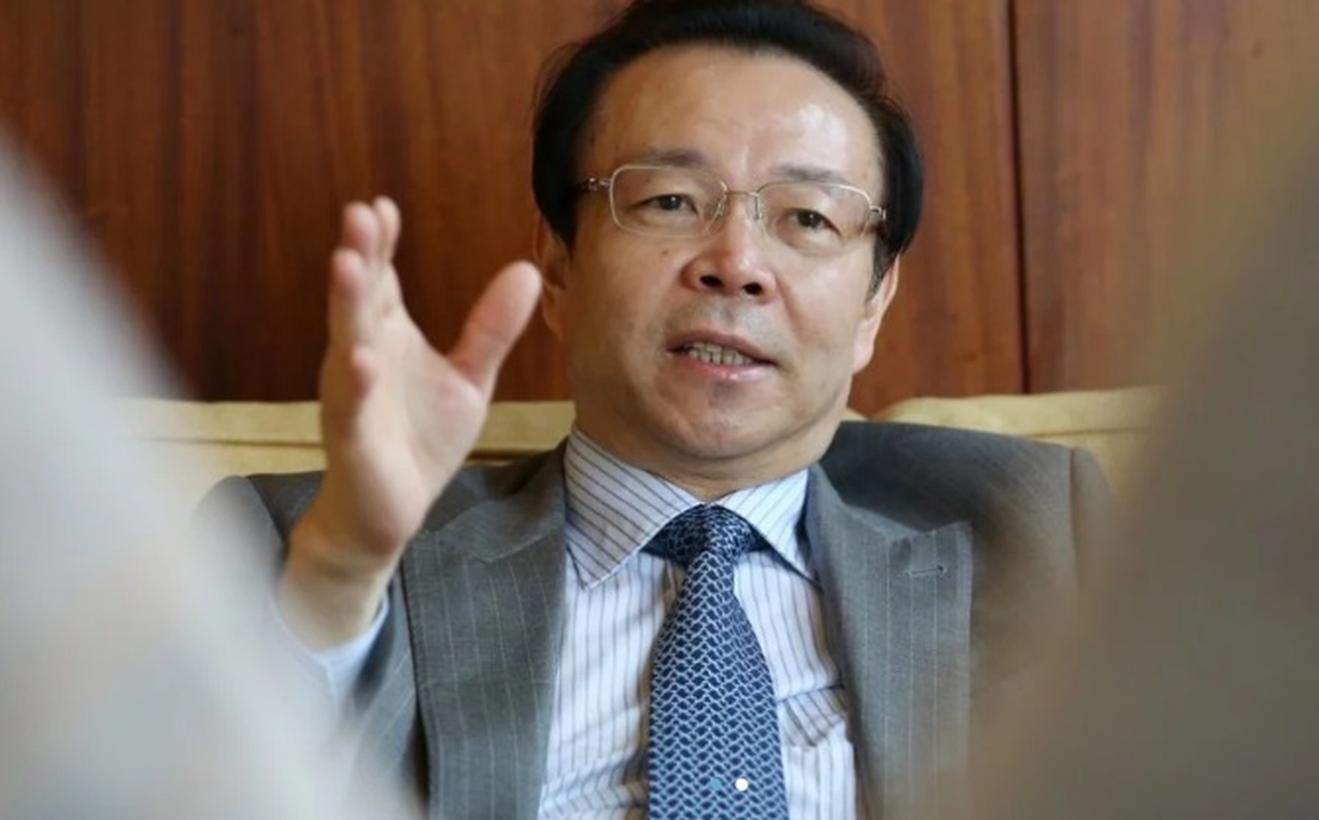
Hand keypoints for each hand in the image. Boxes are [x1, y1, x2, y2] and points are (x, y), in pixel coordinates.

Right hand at [279, 197, 540, 644]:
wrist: (392, 511)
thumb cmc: (421, 438)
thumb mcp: (470, 378)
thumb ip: (492, 328)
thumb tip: (527, 269)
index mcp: (387, 336)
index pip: (380, 279)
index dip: (380, 244)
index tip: (383, 206)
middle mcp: (363, 355)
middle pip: (359, 298)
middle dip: (359, 256)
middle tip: (359, 214)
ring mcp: (352, 396)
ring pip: (346, 342)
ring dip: (345, 304)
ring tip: (346, 263)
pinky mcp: (352, 439)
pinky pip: (351, 407)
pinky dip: (355, 384)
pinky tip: (361, 360)